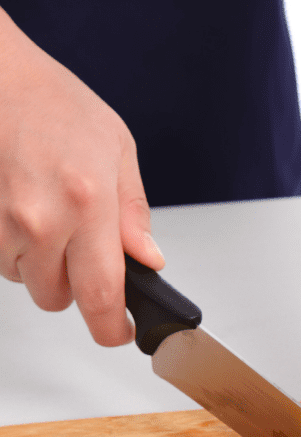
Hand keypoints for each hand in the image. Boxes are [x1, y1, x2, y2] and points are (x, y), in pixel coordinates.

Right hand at [0, 10, 163, 345]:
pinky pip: (0, 259)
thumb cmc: (55, 103)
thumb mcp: (118, 150)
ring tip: (50, 219)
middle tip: (83, 252)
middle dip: (75, 288)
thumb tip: (149, 260)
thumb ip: (134, 214)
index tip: (122, 333)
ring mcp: (1, 221)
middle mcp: (41, 219)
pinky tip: (24, 212)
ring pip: (25, 281)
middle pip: (57, 299)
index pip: (102, 296)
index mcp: (88, 203)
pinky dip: (14, 248)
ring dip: (41, 266)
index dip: (113, 329)